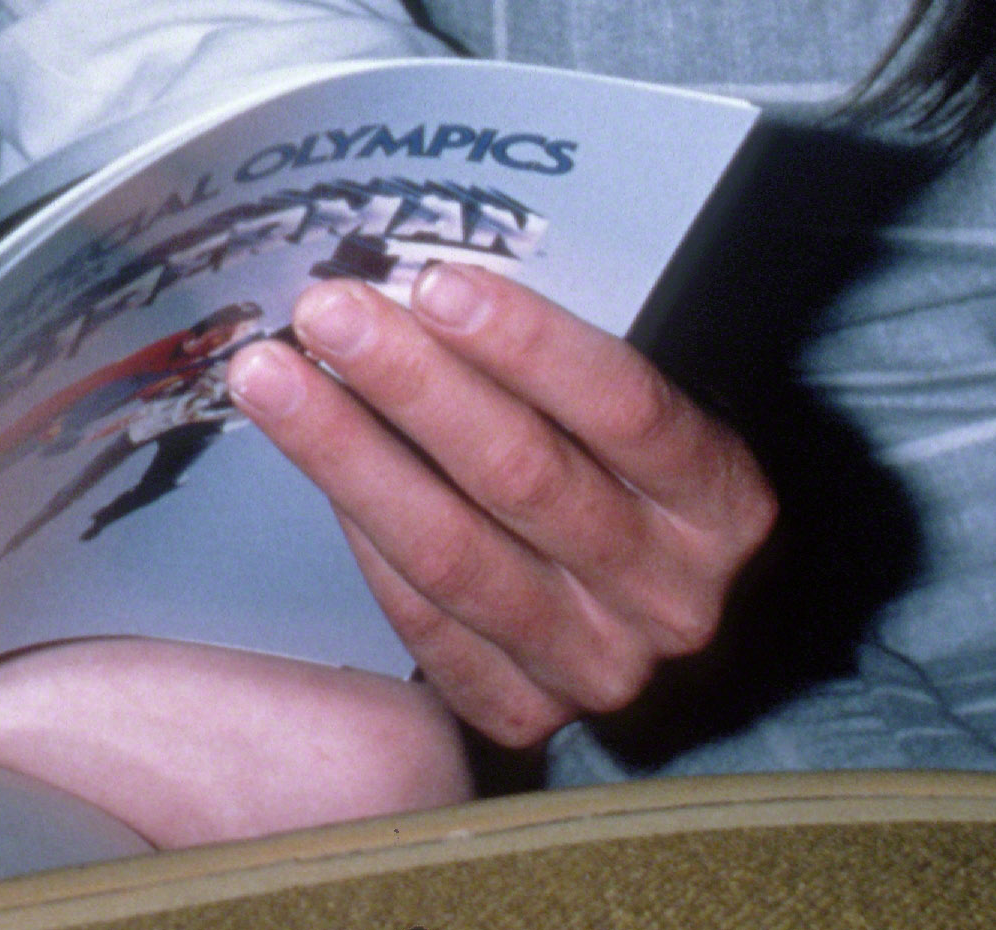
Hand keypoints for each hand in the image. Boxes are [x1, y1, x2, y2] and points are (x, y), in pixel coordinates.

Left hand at [227, 261, 770, 747]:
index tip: (435, 282)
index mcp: (722, 501)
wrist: (664, 617)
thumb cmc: (638, 483)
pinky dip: (364, 541)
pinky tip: (313, 469)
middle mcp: (671, 596)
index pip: (625, 407)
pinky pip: (425, 622)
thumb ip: (561, 367)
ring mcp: (598, 667)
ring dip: (350, 458)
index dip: (527, 343)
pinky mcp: (525, 713)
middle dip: (412, 385)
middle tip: (327, 313)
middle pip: (523, 478)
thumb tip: (425, 285)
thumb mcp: (646, 418)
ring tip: (273, 380)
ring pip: (453, 554)